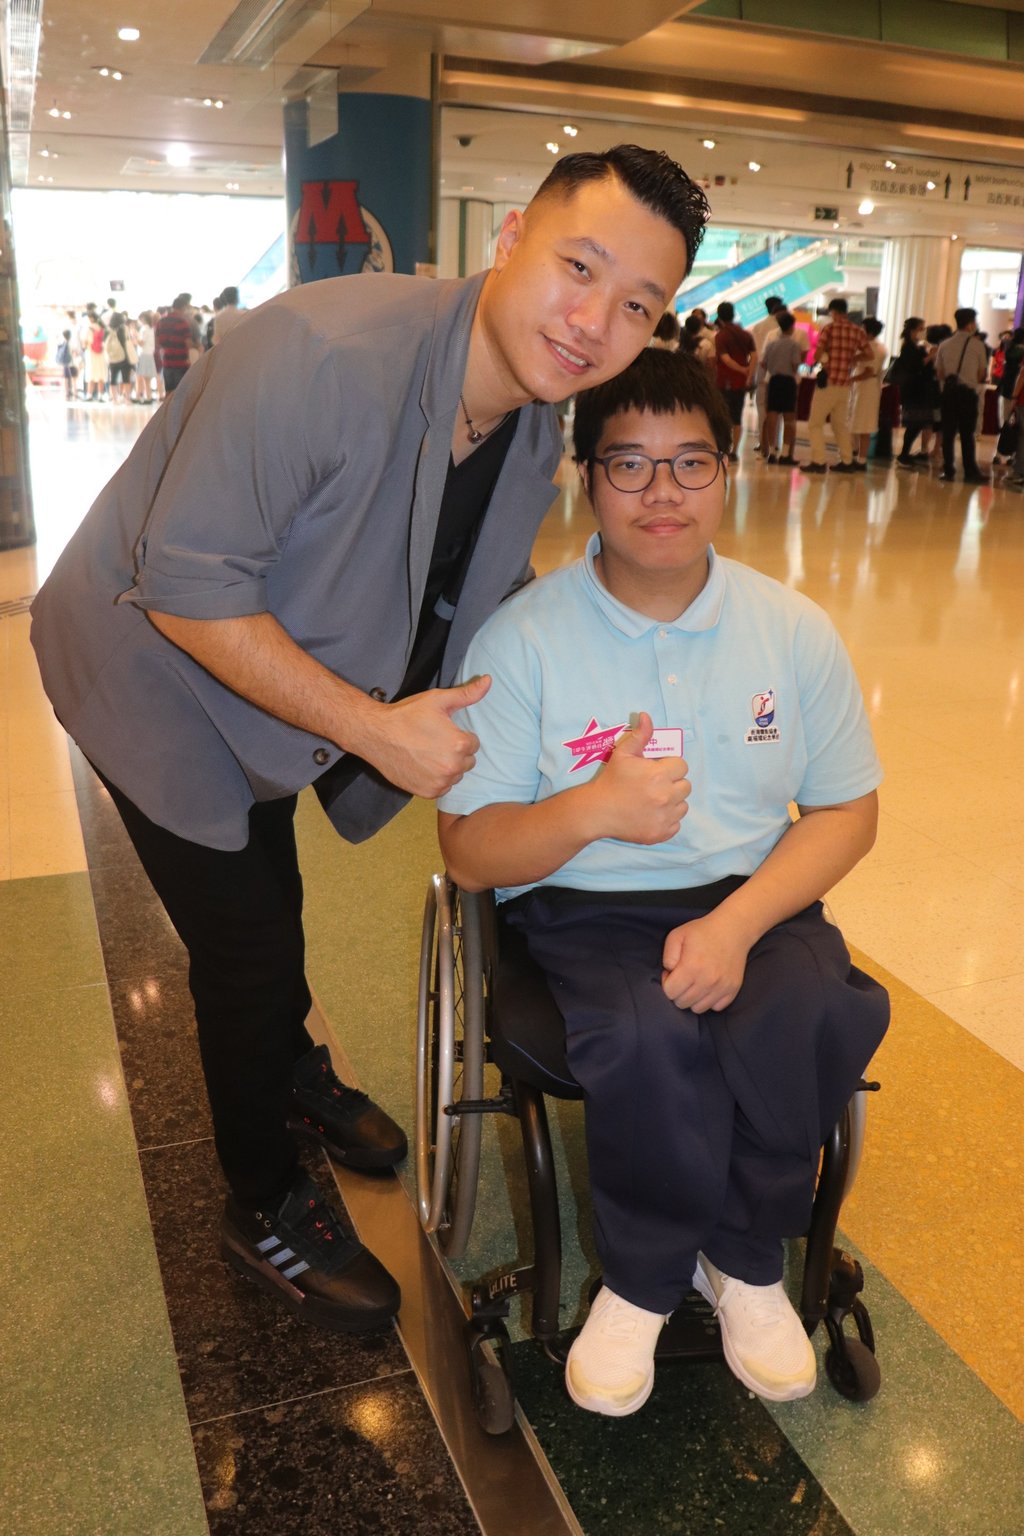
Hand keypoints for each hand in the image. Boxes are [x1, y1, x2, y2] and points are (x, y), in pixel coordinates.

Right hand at [358, 675, 490, 798]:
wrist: (376, 734)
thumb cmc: (406, 715)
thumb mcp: (437, 700)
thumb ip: (467, 694)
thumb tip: (489, 680)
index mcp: (459, 744)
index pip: (474, 744)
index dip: (459, 736)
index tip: (443, 732)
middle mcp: (452, 767)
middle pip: (467, 761)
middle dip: (456, 752)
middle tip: (434, 742)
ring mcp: (439, 782)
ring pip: (455, 775)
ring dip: (447, 767)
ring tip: (428, 754)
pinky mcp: (427, 792)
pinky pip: (443, 788)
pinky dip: (436, 780)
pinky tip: (422, 766)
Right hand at [586, 712, 689, 844]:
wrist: (598, 811)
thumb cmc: (611, 780)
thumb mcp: (623, 754)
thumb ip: (640, 735)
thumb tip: (646, 716)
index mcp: (659, 775)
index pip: (681, 766)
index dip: (669, 766)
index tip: (656, 770)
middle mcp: (665, 796)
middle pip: (685, 786)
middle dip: (673, 783)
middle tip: (655, 785)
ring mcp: (664, 817)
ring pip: (683, 805)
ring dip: (673, 801)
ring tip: (654, 799)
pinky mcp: (661, 833)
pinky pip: (676, 823)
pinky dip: (667, 819)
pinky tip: (652, 813)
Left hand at [661, 912, 750, 1013]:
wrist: (733, 929)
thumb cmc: (702, 932)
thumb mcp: (676, 935)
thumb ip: (667, 956)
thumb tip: (669, 973)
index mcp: (691, 967)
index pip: (670, 992)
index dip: (667, 982)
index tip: (672, 972)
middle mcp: (707, 980)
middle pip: (682, 1003)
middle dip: (678, 992)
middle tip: (683, 977)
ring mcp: (722, 987)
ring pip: (698, 1009)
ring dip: (692, 998)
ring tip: (694, 982)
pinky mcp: (733, 989)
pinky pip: (716, 1007)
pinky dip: (709, 1001)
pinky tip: (707, 986)